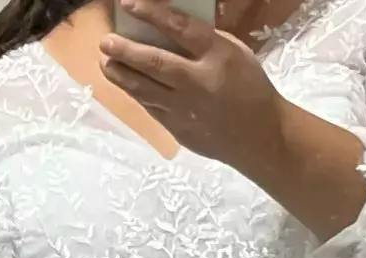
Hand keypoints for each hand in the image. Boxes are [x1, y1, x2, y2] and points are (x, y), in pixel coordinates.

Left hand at [100, 0, 284, 172]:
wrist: (260, 137)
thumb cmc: (249, 87)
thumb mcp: (234, 53)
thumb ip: (203, 41)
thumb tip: (166, 27)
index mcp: (218, 55)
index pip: (179, 28)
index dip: (151, 13)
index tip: (127, 2)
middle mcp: (199, 82)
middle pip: (155, 63)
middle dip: (125, 51)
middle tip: (105, 41)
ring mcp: (186, 109)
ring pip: (145, 89)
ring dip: (121, 75)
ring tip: (105, 62)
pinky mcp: (179, 130)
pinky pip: (151, 107)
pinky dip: (135, 93)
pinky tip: (124, 82)